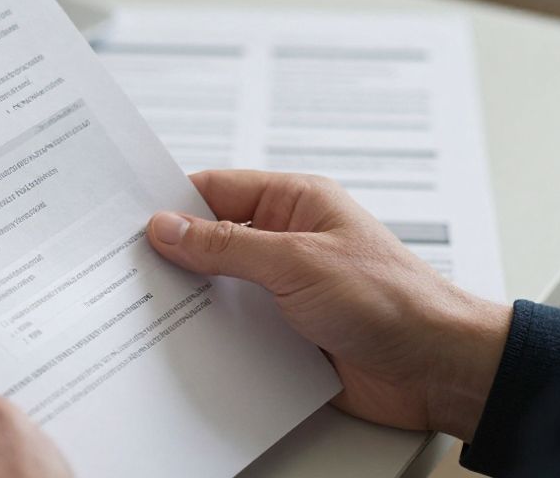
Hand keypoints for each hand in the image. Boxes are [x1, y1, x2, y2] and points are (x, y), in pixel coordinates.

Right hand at [147, 170, 510, 440]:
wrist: (438, 368)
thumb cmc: (392, 298)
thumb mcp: (299, 262)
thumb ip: (229, 245)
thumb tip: (169, 227)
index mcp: (295, 202)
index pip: (216, 190)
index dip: (170, 203)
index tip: (124, 219)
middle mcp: (288, 241)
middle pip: (211, 242)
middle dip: (172, 257)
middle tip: (121, 269)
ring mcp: (286, 290)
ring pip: (219, 290)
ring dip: (190, 303)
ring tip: (139, 311)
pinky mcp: (287, 335)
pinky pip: (236, 331)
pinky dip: (210, 339)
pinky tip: (181, 349)